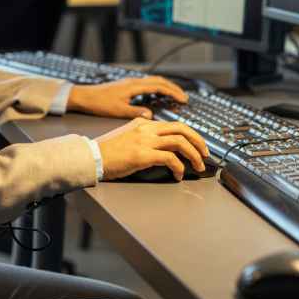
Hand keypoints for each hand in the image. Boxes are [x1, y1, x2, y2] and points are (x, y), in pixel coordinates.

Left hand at [67, 76, 186, 119]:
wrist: (84, 96)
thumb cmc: (99, 103)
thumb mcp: (118, 111)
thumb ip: (136, 113)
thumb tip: (151, 115)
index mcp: (134, 86)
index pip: (159, 86)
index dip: (173, 92)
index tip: (183, 100)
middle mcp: (133, 81)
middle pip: (159, 81)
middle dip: (173, 89)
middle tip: (184, 98)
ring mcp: (130, 82)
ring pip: (153, 81)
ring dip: (165, 87)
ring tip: (174, 96)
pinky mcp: (126, 85)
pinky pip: (146, 84)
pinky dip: (156, 88)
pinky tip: (157, 96)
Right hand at [95, 118, 209, 180]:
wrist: (92, 157)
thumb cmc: (108, 152)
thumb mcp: (128, 137)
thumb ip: (145, 137)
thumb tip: (164, 148)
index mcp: (144, 123)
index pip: (175, 124)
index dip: (191, 134)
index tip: (198, 145)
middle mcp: (147, 129)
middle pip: (182, 129)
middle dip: (198, 142)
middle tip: (205, 154)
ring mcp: (145, 140)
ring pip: (180, 142)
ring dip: (193, 155)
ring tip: (197, 166)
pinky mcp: (143, 154)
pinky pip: (170, 158)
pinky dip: (179, 167)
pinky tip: (179, 175)